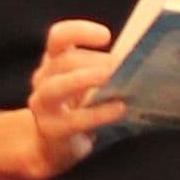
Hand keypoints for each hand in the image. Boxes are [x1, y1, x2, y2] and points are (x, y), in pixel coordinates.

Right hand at [0, 19, 125, 179]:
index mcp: (54, 61)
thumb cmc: (79, 108)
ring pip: (58, 85)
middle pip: (64, 61)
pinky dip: (99, 113)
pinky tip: (119, 109)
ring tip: (113, 78)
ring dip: (86, 79)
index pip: (59, 37)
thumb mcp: (88, 84)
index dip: (79, 31)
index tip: (106, 36)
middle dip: (95, 61)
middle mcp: (43, 78)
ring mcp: (43, 104)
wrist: (53, 147)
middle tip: (124, 65)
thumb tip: (137, 62)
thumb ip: (103, 70)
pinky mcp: (51, 128)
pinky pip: (74, 118)